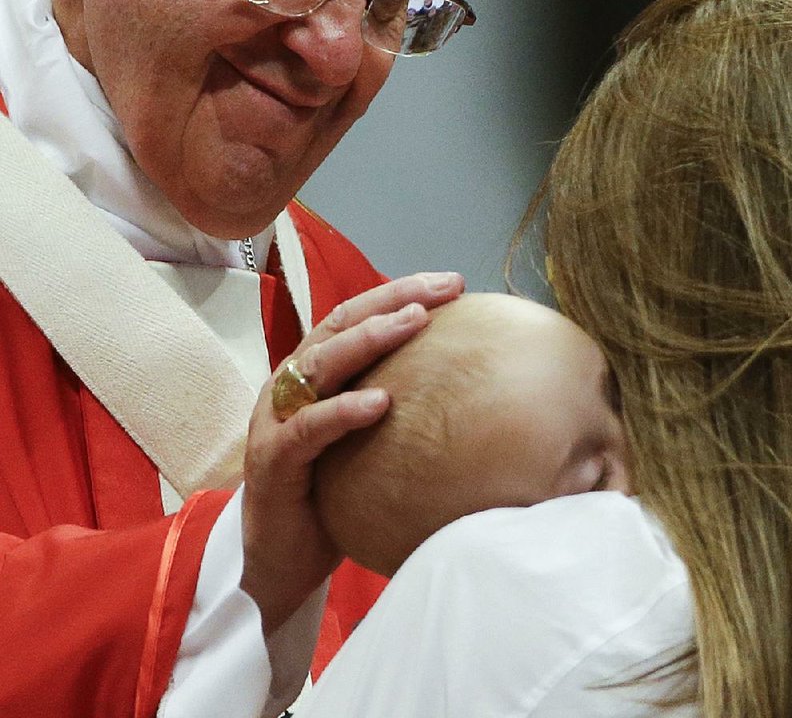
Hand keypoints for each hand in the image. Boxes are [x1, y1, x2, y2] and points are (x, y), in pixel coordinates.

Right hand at [240, 272, 463, 633]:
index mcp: (312, 373)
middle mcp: (291, 385)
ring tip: (414, 322)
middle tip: (442, 288)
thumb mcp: (363, 439)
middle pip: (339, 325)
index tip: (450, 283)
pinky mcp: (274, 460)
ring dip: (369, 338)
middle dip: (392, 300)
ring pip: (321, 363)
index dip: (399, 293)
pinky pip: (309, 429)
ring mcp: (277, 419)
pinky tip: (381, 401)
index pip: (353, 316)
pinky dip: (343, 411)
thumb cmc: (328, 493)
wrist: (278, 560)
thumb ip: (391, 404)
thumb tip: (465, 386)